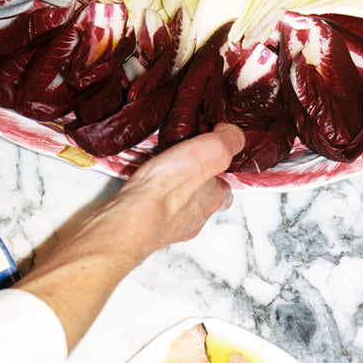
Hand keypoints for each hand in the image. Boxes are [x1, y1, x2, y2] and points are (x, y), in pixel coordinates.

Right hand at [16, 123, 244, 349]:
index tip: (208, 154)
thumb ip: (227, 140)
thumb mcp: (210, 151)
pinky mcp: (143, 230)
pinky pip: (148, 213)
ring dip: (168, 193)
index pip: (225, 188)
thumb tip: (232, 133)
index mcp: (213, 200)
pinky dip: (146, 202)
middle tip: (179, 162)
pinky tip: (138, 190)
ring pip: (174, 208)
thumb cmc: (169, 187)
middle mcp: (194, 218)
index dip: (219, 171)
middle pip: (200, 200)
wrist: (130, 219)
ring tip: (156, 172)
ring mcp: (168, 228)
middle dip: (192, 183)